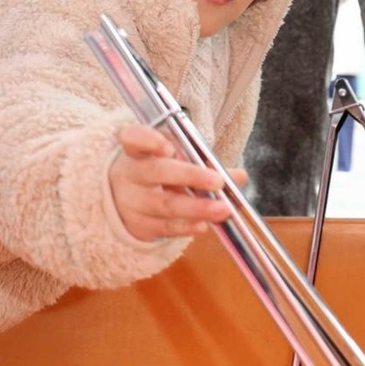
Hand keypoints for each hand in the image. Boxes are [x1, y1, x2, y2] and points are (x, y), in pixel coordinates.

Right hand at [108, 124, 246, 242]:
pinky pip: (165, 227)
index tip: (168, 147)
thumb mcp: (174, 161)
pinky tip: (203, 224)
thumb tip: (239, 176)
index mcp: (136, 151)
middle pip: (157, 172)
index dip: (148, 141)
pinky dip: (186, 226)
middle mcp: (130, 175)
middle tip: (218, 181)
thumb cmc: (156, 173)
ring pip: (165, 204)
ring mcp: (132, 202)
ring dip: (197, 208)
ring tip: (222, 209)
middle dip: (190, 176)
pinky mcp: (138, 225)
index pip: (134, 138)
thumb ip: (204, 164)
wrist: (125, 200)